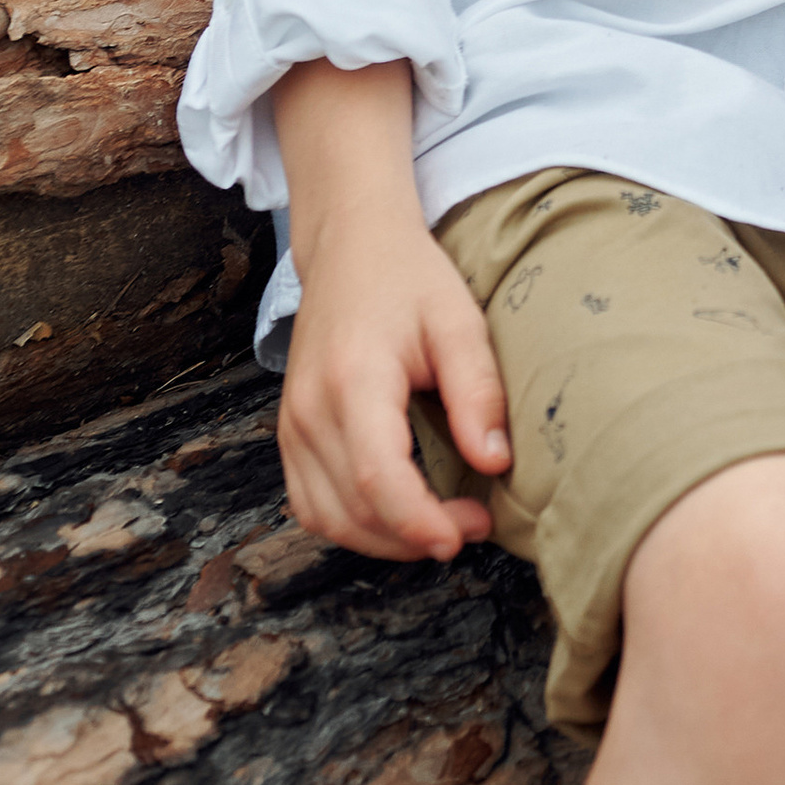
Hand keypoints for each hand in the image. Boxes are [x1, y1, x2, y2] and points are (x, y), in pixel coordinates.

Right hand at [280, 199, 510, 563]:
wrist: (351, 245)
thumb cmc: (409, 278)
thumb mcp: (459, 320)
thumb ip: (477, 391)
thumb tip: (494, 462)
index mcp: (352, 380)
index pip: (376, 477)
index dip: (418, 521)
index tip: (467, 532)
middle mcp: (310, 410)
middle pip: (351, 510)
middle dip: (413, 536)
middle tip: (471, 526)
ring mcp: (292, 425)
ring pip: (326, 518)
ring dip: (383, 539)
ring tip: (441, 526)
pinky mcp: (290, 433)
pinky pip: (310, 503)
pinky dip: (352, 524)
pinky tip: (396, 514)